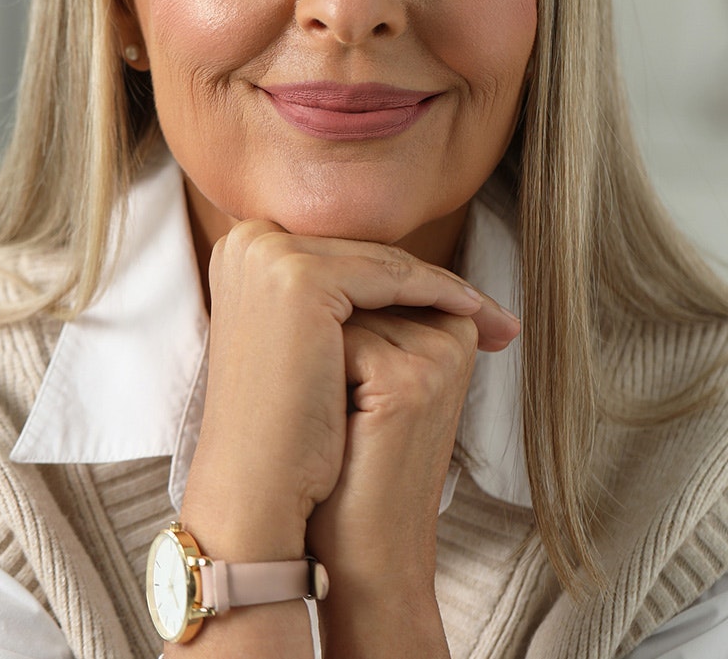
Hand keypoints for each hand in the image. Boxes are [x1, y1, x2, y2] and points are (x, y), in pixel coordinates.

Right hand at [180, 221, 515, 562]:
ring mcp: (269, 254)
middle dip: (425, 281)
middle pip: (361, 254)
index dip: (396, 277)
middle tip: (484, 307)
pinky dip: (436, 292)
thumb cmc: (283, 424)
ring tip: (487, 313)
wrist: (252, 487)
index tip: (450, 299)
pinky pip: (389, 276)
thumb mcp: (298, 341)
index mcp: (241, 248)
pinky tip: (472, 312)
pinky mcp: (299, 276)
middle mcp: (247, 239)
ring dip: (441, 286)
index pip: (340, 254)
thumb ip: (327, 297)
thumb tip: (388, 274)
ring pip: (380, 263)